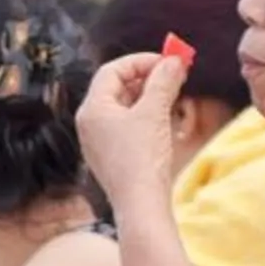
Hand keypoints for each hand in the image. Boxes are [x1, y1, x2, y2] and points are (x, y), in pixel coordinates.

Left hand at [78, 50, 188, 207]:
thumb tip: (174, 61)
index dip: (140, 61)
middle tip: (174, 75)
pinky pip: (127, 125)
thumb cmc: (141, 158)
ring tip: (173, 95)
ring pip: (124, 107)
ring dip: (149, 97)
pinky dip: (146, 116)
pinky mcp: (112, 155)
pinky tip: (165, 119)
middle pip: (117, 87)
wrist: (140, 204)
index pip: (112, 71)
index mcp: (92, 109)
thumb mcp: (154, 114)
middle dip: (147, 78)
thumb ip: (163, 82)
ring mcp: (99, 140)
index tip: (167, 61)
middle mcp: (90, 123)